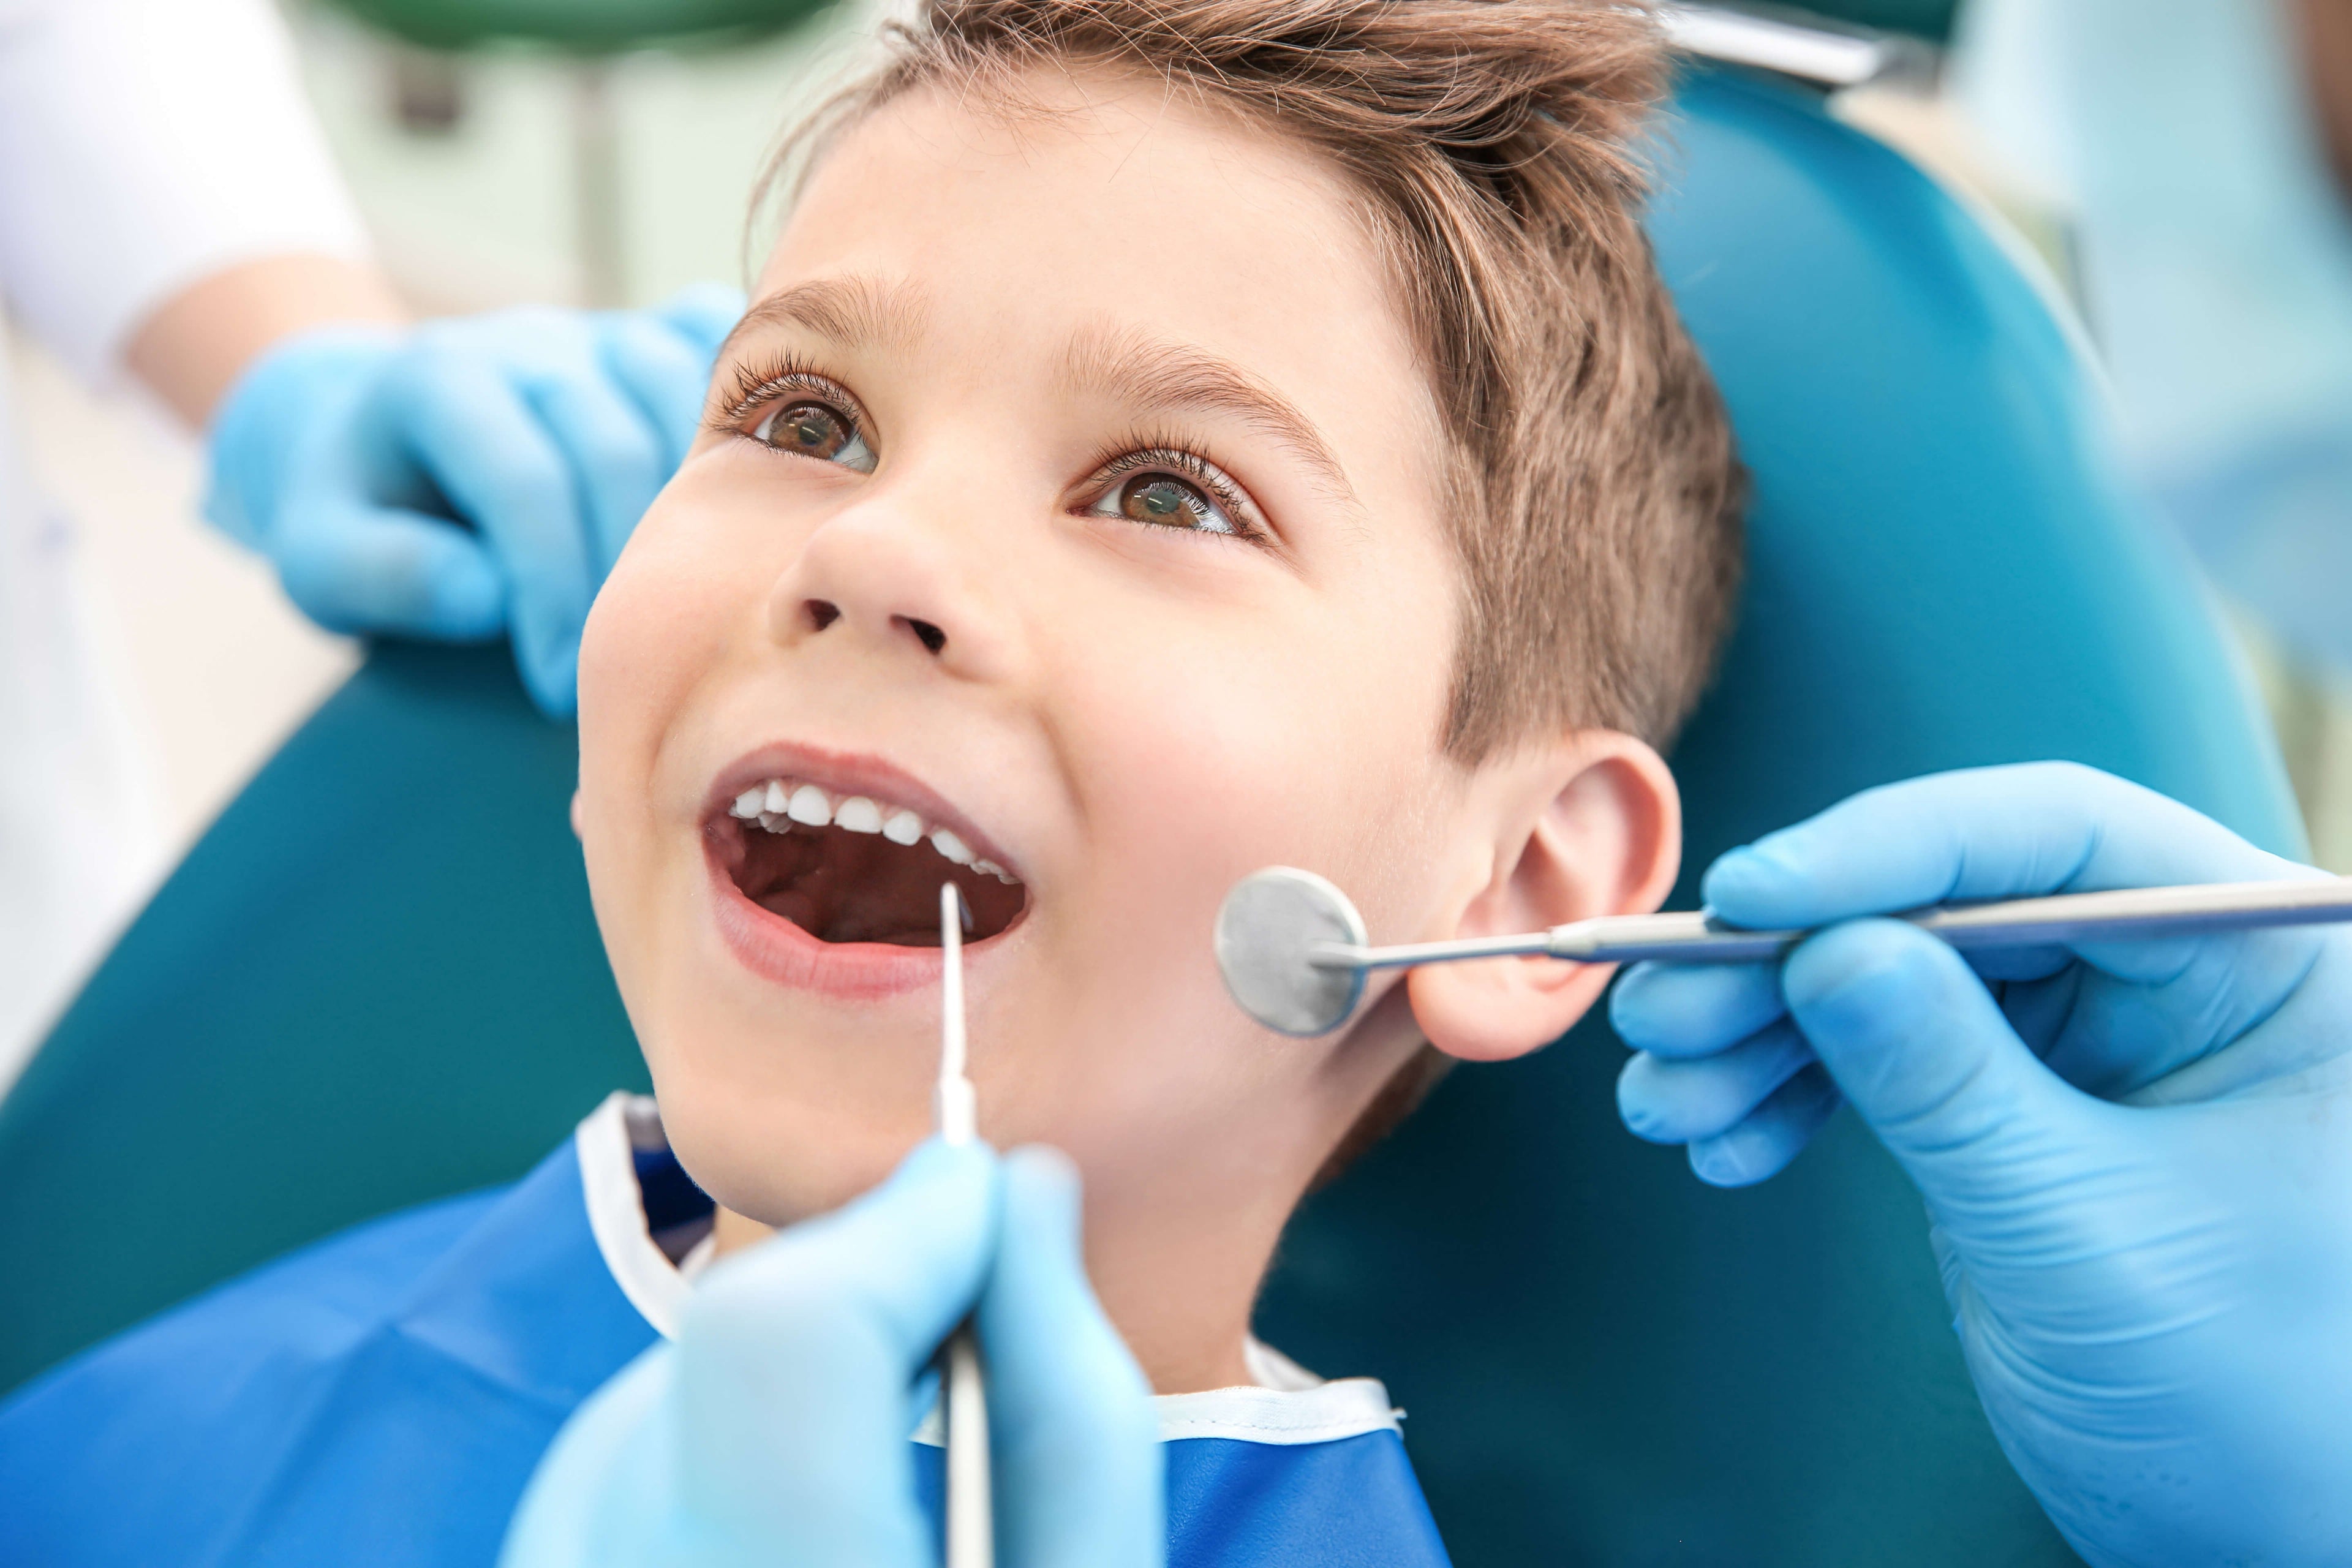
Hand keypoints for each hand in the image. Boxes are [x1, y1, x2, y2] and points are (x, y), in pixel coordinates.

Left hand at [203, 285, 743, 714]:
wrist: (377, 429)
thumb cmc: (364, 512)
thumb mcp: (321, 560)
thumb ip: (380, 575)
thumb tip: (485, 595)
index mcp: (439, 382)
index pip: (522, 481)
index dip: (551, 590)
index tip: (556, 688)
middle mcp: (530, 341)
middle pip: (613, 444)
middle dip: (628, 569)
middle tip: (635, 668)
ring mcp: (604, 332)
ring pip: (683, 398)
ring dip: (707, 505)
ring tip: (703, 608)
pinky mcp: (659, 337)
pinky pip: (728, 355)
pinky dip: (764, 409)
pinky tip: (770, 499)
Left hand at [498, 1139, 1161, 1567]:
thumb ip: (1070, 1399)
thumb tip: (1019, 1194)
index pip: (785, 1328)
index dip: (905, 1228)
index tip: (994, 1201)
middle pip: (727, 1334)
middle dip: (866, 1291)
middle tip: (971, 1348)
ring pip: (664, 1383)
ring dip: (793, 1372)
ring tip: (890, 1483)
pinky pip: (615, 1457)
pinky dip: (720, 1443)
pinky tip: (799, 1532)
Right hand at [1610, 762, 2351, 1566]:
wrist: (2257, 1534)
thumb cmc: (2250, 1395)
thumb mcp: (2086, 1230)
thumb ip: (1953, 1083)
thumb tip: (1824, 950)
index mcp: (2255, 957)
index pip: (2057, 838)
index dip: (1888, 847)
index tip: (1749, 896)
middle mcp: (2168, 967)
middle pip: (1944, 898)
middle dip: (1787, 957)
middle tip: (1665, 1007)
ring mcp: (2085, 1031)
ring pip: (1887, 972)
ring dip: (1757, 1030)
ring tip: (1665, 1096)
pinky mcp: (2009, 1097)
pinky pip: (1876, 1053)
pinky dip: (1785, 1092)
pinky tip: (1724, 1143)